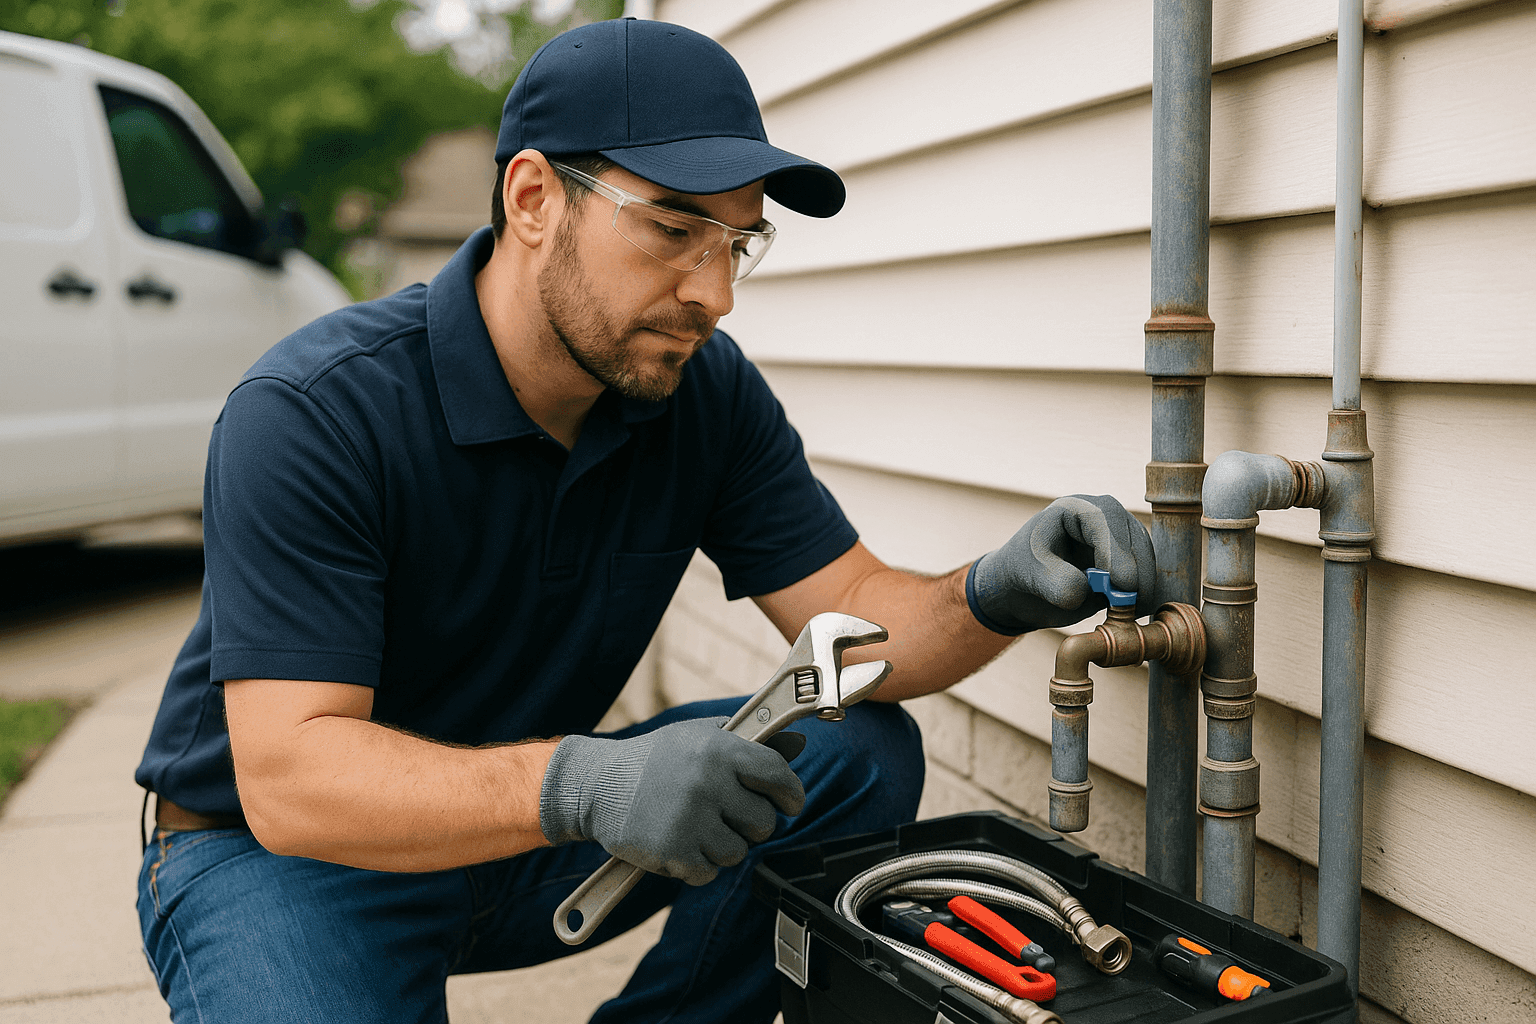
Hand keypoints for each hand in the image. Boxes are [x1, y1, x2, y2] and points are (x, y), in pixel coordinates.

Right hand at [539, 718, 805, 885]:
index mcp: (719, 749)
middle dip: (750, 824)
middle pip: (763, 823)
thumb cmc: (656, 759)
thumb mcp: (700, 736)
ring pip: (738, 852)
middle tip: (726, 816)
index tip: (790, 804)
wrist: (598, 785)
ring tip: (695, 827)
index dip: (791, 794)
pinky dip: (697, 865)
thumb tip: (799, 743)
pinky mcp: (673, 851)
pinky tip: (678, 843)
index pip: (777, 774)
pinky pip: (709, 872)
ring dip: (722, 846)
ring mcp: (690, 819)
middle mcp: (708, 782)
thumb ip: (749, 743)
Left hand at [966, 494, 1155, 633]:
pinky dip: (1144, 595)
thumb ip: (1054, 582)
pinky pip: (1145, 577)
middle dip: (1138, 569)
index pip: (1106, 519)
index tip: (1123, 581)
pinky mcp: (1127, 565)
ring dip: (1144, 585)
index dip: (1117, 549)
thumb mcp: (1029, 574)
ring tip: (1131, 613)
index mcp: (1077, 509)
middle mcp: (1104, 520)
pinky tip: (1134, 614)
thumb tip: (1083, 592)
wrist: (1024, 588)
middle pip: (1134, 535)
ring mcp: (1119, 541)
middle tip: (1135, 601)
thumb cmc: (1023, 571)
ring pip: (1145, 557)